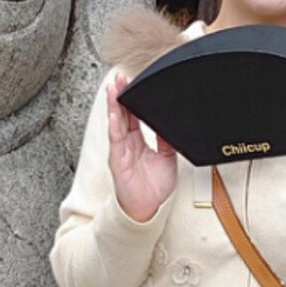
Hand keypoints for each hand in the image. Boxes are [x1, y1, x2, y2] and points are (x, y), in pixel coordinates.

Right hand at [106, 72, 177, 222]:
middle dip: (121, 94)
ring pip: (116, 122)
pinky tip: (115, 116)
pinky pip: (116, 141)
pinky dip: (115, 127)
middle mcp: (127, 142)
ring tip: (114, 89)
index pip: (133, 112)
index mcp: (138, 139)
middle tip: (121, 76)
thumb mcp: (167, 156)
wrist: (149, 209)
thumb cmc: (154, 186)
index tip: (134, 81)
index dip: (133, 97)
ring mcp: (121, 150)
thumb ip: (167, 138)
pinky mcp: (118, 161)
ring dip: (114, 105)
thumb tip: (172, 121)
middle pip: (122, 112)